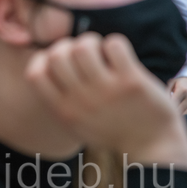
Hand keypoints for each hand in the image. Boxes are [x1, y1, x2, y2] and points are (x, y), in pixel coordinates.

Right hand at [26, 33, 186, 169]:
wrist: (151, 146)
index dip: (43, 59)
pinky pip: (114, 45)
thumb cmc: (110, 128)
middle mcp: (81, 100)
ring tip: (102, 51)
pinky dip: (115, 43)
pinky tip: (120, 55)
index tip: (59, 61)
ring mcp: (106, 91)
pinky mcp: (132, 81)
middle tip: (84, 53)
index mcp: (64, 110)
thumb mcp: (75, 122)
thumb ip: (59, 97)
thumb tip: (48, 58)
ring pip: (83, 46)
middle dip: (69, 45)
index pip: (35, 74)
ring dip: (91, 41)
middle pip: (57, 55)